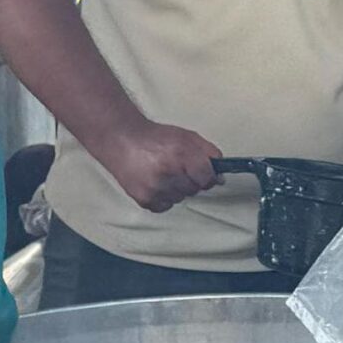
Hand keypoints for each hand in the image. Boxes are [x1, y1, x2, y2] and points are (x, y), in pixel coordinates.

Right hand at [97, 120, 220, 212]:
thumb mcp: (187, 136)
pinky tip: (154, 182)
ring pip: (181, 198)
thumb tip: (221, 177)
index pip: (208, 178)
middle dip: (190, 180)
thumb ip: (209, 153)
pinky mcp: (144, 199)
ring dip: (176, 189)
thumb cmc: (156, 138)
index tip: (203, 173)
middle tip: (176, 167)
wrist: (121, 139)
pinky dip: (163, 197)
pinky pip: (166, 205)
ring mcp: (155, 188)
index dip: (208, 176)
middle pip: (195, 189)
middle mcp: (168, 172)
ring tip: (162, 173)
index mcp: (180, 154)